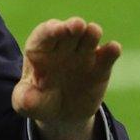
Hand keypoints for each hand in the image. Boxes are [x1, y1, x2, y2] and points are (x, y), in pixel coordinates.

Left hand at [12, 17, 120, 139]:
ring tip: (93, 31)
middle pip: (67, 31)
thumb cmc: (39, 102)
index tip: (56, 29)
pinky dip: (111, 51)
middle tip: (77, 25)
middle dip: (72, 26)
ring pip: (88, 38)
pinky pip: (107, 56)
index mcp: (40, 50)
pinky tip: (114, 48)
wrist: (62, 115)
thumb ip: (25, 99)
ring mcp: (83, 55)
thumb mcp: (28, 102)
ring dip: (91, 33)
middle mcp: (62, 47)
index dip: (50, 30)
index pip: (44, 34)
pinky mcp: (101, 67)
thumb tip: (27, 100)